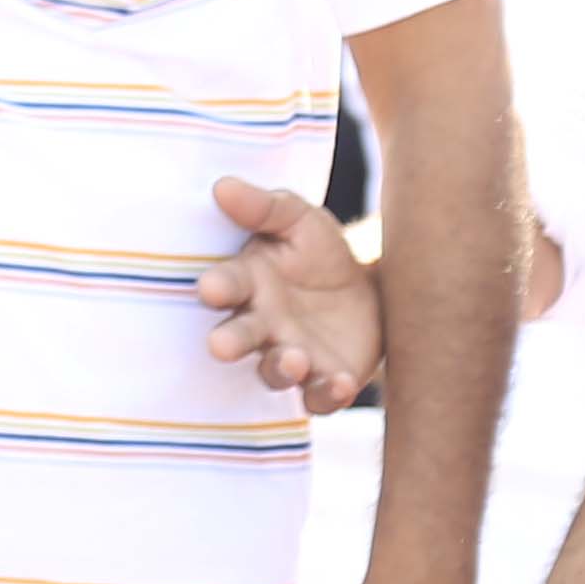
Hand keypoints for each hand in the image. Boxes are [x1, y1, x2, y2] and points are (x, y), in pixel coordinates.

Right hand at [196, 173, 379, 410]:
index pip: (226, 286)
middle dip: (228, 342)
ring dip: (279, 368)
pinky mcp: (323, 380)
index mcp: (248, 284)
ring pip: (274, 372)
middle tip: (220, 345)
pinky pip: (317, 397)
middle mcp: (261, 326)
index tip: (211, 287)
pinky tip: (339, 384)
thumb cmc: (320, 253)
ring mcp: (290, 356)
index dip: (217, 288)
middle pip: (237, 337)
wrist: (373, 291)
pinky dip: (325, 395)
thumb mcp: (300, 221)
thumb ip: (266, 208)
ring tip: (294, 359)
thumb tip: (222, 185)